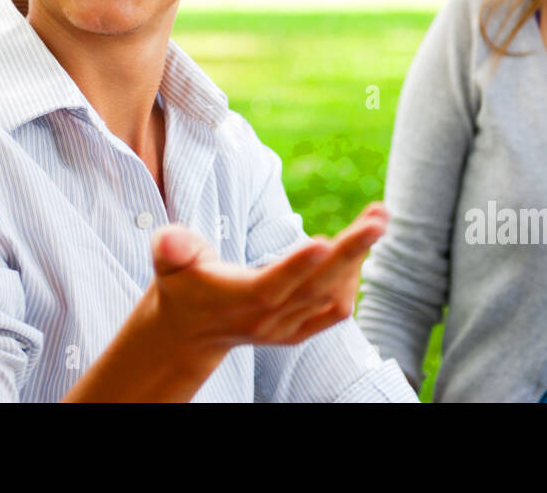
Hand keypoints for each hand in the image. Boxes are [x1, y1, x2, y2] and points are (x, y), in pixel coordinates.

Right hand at [147, 202, 388, 354]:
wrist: (188, 331)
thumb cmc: (180, 283)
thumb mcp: (167, 260)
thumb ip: (172, 248)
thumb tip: (169, 240)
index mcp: (236, 300)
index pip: (271, 286)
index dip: (297, 266)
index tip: (325, 241)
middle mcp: (267, 319)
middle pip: (316, 288)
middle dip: (352, 251)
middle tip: (379, 217)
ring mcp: (286, 327)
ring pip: (333, 297)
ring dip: (359, 259)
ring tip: (376, 217)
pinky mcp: (300, 329)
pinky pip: (336, 309)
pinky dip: (353, 280)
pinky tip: (359, 247)